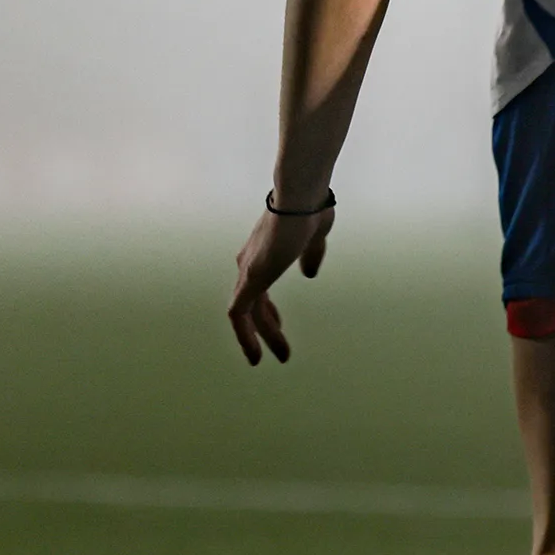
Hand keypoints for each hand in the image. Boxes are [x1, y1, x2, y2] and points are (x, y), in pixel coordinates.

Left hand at [227, 203, 333, 365]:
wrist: (302, 198)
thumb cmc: (310, 209)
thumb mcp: (315, 239)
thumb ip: (310, 256)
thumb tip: (309, 273)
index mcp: (263, 252)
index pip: (258, 287)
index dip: (268, 309)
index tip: (280, 324)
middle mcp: (249, 261)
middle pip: (251, 302)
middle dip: (266, 328)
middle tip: (282, 350)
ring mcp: (248, 270)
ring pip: (246, 313)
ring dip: (262, 337)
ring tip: (281, 356)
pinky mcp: (251, 278)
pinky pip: (239, 314)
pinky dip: (245, 337)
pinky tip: (256, 355)